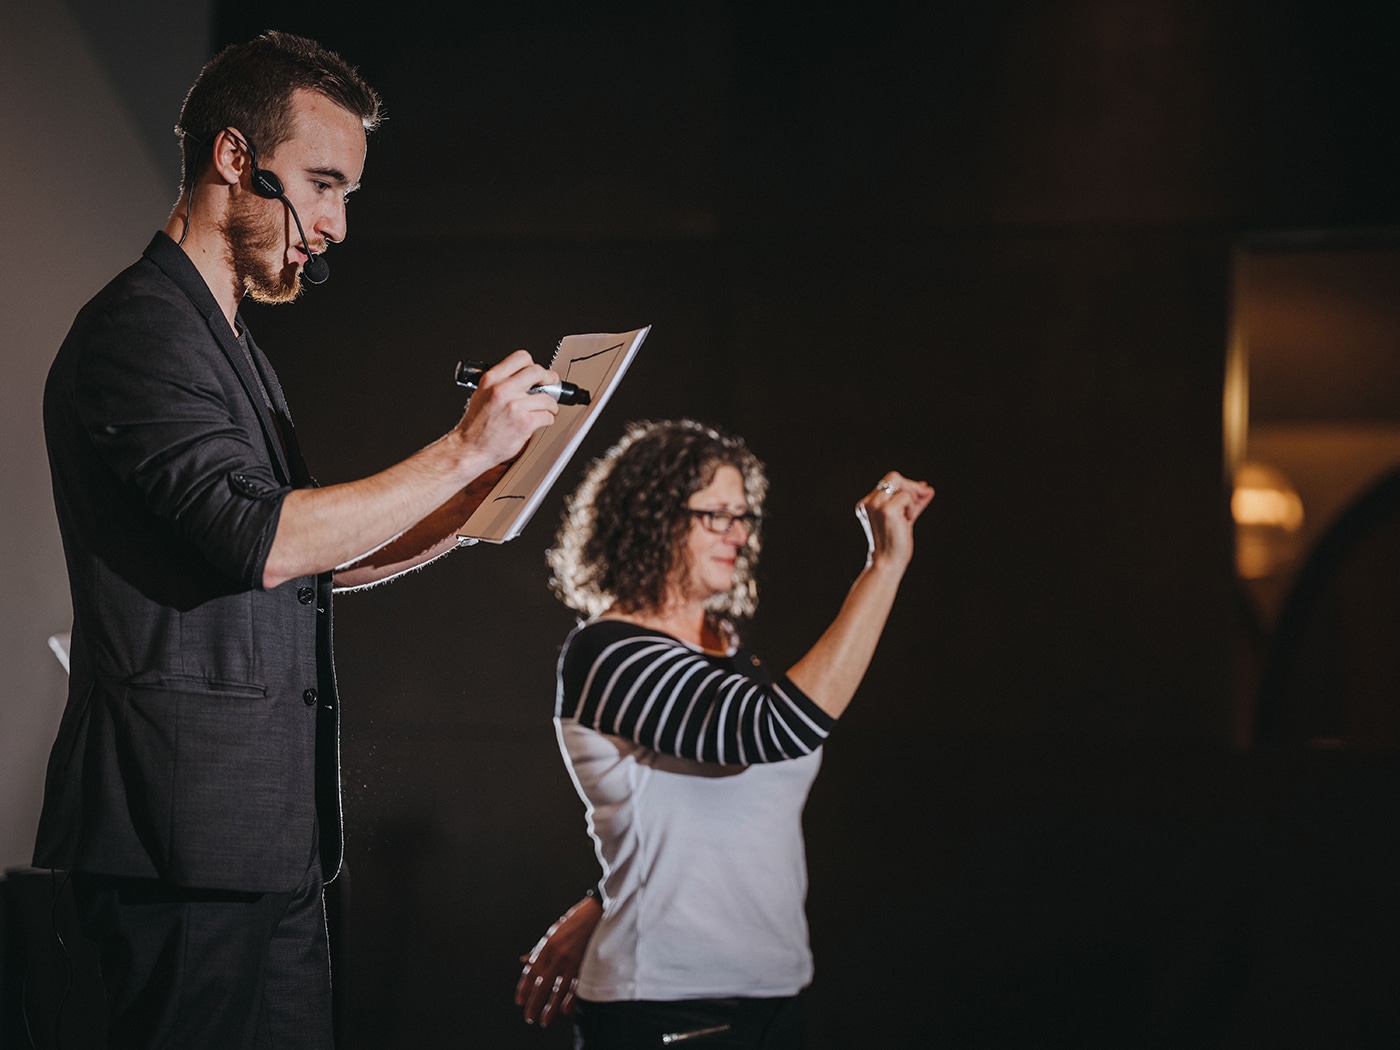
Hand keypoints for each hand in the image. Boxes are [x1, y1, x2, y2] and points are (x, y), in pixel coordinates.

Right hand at [455, 349, 559, 470]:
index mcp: (491, 379)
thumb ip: (501, 383)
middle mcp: (502, 389)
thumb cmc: (476, 425)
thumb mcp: (481, 394)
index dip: (533, 364)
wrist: (470, 447)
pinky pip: (547, 416)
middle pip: (537, 372)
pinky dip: (548, 419)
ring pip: (547, 397)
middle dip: (549, 378)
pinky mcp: (524, 422)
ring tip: (547, 409)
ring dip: (551, 405)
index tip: (538, 373)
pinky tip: (541, 421)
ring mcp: (514, 406)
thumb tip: (524, 378)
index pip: (521, 358)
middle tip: (551, 384)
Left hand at [515, 894, 602, 1027]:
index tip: (520, 1001)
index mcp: (548, 946)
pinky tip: (564, 1010)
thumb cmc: (574, 923)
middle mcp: (558, 955)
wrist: (597, 914)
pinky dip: (570, 999)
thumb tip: (524, 961)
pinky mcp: (587, 964)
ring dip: (551, 1007)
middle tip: (529, 1016)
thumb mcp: (552, 933)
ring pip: (559, 990)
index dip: (524, 988)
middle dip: (535, 1002)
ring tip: (544, 1020)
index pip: (532, 971)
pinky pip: (577, 986)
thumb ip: (539, 950)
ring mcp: (573, 961)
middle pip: (543, 984)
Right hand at [855, 472, 933, 568]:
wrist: (888, 562)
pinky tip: (907, 520)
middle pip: (893, 477)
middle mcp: (868, 502)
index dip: (907, 485)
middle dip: (911, 486)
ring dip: (910, 498)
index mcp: (866, 504)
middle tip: (922, 498)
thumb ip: (912, 502)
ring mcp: (876, 505)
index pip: (888, 483)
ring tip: (908, 516)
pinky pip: (906, 496)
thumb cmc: (894, 544)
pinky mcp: (886, 510)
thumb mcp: (902, 518)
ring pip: (899, 483)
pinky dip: (911, 507)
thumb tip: (927, 489)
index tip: (920, 494)